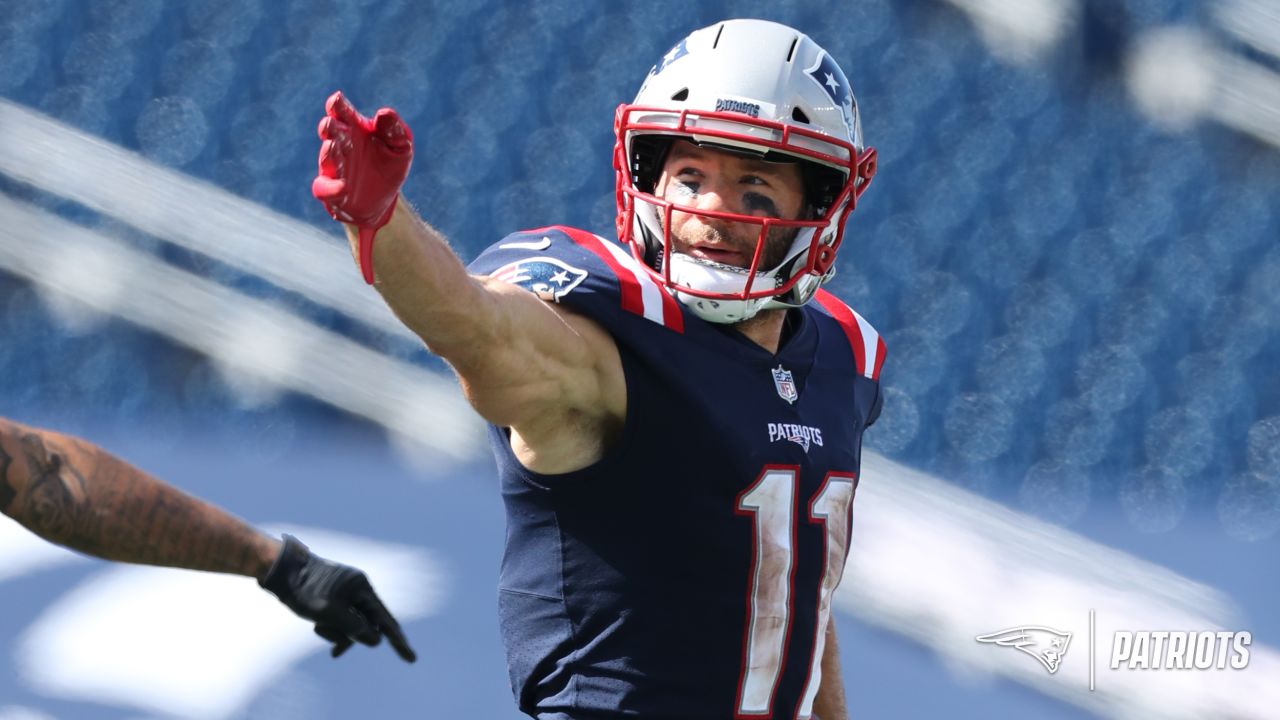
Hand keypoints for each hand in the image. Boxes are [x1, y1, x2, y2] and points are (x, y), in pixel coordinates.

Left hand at [260, 534, 415, 661]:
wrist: (281, 570)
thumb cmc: (304, 589)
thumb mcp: (329, 613)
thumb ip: (354, 628)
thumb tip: (374, 640)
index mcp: (362, 587)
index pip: (386, 620)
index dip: (398, 641)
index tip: (411, 659)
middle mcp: (358, 589)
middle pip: (368, 624)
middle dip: (352, 637)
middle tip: (335, 652)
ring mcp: (347, 593)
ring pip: (352, 624)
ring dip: (337, 632)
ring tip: (317, 627)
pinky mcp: (335, 598)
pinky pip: (341, 620)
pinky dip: (331, 627)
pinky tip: (316, 625)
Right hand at [312, 91, 413, 283]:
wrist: (386, 199)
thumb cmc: (390, 164)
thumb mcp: (401, 146)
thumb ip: (395, 129)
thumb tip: (384, 113)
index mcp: (355, 128)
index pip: (342, 112)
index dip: (337, 105)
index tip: (336, 100)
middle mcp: (340, 145)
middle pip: (330, 132)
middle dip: (329, 127)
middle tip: (330, 123)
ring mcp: (334, 167)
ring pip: (326, 157)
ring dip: (328, 152)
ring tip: (332, 146)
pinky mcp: (332, 190)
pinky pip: (324, 188)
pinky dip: (331, 188)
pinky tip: (343, 187)